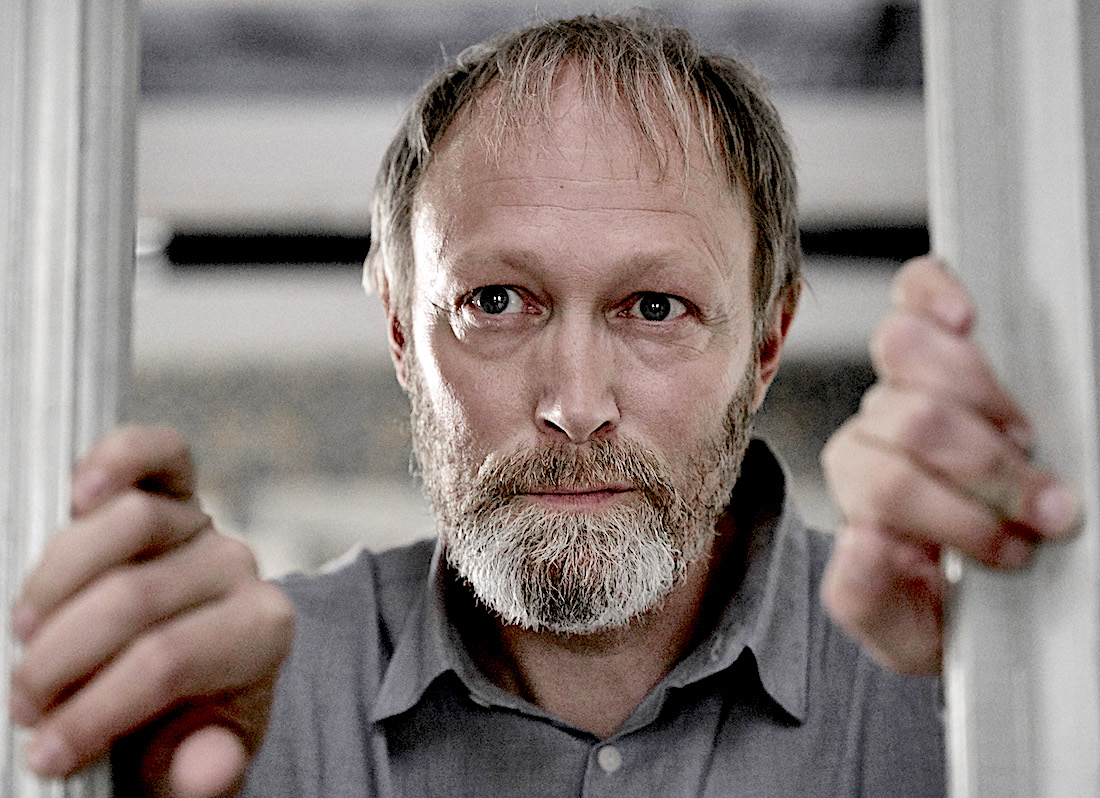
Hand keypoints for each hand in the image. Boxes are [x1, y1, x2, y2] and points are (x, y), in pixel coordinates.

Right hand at [9, 426, 294, 796]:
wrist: (186, 678)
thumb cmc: (182, 723)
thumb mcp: (193, 765)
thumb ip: (203, 770)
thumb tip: (211, 764)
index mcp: (262, 633)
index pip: (166, 661)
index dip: (93, 709)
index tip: (45, 754)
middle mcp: (239, 569)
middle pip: (131, 597)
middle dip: (61, 661)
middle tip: (24, 707)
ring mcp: (204, 523)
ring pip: (126, 522)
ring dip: (55, 584)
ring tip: (27, 637)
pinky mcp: (173, 486)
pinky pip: (155, 453)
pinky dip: (115, 460)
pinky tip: (77, 491)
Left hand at [820, 256, 1077, 674]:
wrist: (974, 579)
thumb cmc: (940, 596)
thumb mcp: (899, 628)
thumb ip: (864, 596)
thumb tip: (861, 538)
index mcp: (861, 490)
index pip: (886, 483)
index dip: (954, 514)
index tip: (1014, 548)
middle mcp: (875, 431)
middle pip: (913, 416)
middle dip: (987, 468)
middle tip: (1041, 506)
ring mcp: (906, 382)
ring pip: (908, 352)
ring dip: (983, 395)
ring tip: (1025, 436)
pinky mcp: (939, 340)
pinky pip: (917, 291)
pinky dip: (936, 295)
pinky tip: (966, 317)